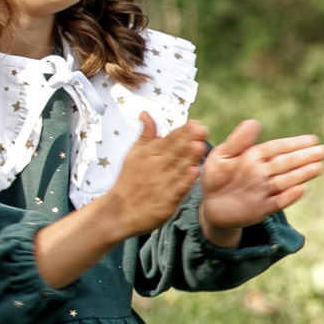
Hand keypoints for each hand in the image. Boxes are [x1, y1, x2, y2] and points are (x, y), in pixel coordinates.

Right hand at [101, 117, 207, 238]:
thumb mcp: (134, 154)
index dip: (182, 131)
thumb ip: (145, 134)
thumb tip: (146, 113)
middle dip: (188, 140)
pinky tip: (195, 172)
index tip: (196, 123)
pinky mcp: (166, 200)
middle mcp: (156, 166)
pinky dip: (185, 181)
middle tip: (202, 130)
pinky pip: (177, 189)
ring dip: (189, 157)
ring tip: (200, 146)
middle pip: (174, 151)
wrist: (121, 210)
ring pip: (178, 168)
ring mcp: (161, 183)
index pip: (168, 140)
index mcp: (148, 153)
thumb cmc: (130, 180)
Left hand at [199, 120, 323, 243]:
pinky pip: (277, 202)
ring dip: (302, 175)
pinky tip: (302, 189)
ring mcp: (264, 191)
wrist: (209, 205)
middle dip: (305, 157)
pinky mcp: (261, 208)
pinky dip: (289, 196)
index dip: (294, 143)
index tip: (312, 139)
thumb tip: (255, 122)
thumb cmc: (215, 176)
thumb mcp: (221, 156)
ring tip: (318, 167)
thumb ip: (238, 141)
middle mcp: (263, 173)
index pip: (278, 148)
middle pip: (286, 163)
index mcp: (254, 157)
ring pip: (286, 181)